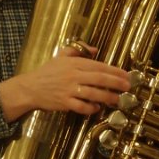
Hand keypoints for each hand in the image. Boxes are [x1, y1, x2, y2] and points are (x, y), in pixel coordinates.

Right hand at [0, 42, 130, 122]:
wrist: (30, 88)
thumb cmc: (48, 72)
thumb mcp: (62, 56)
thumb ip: (78, 50)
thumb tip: (95, 49)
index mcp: (75, 64)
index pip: (99, 66)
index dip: (114, 71)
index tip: (126, 75)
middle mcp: (74, 76)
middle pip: (99, 79)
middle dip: (116, 83)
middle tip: (128, 86)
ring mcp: (69, 90)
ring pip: (93, 93)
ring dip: (107, 97)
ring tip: (117, 99)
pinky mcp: (64, 102)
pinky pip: (81, 106)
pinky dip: (90, 108)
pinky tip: (97, 108)